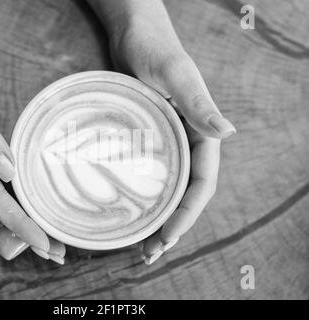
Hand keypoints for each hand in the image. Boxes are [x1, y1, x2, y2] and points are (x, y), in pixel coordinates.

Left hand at [108, 11, 235, 263]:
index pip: (202, 182)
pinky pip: (150, 173)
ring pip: (168, 187)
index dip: (188, 213)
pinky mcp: (147, 137)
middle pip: (185, 192)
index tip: (168, 236)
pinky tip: (131, 211)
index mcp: (200, 131)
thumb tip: (227, 135)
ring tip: (142, 244)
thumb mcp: (175, 74)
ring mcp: (166, 140)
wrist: (133, 33)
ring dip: (159, 216)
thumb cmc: (154, 47)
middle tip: (151, 253)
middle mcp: (186, 140)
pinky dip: (144, 196)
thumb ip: (198, 103)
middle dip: (173, 225)